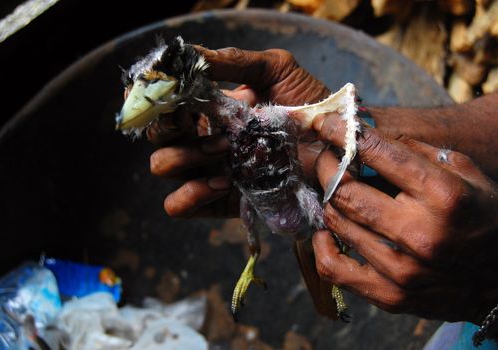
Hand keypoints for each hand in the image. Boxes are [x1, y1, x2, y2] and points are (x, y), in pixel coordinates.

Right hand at [148, 47, 329, 217]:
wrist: (337, 148)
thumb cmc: (310, 106)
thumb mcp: (276, 71)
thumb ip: (234, 62)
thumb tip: (189, 53)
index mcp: (212, 109)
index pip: (168, 104)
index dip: (161, 99)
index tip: (176, 95)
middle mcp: (205, 138)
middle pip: (159, 137)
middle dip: (172, 128)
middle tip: (205, 123)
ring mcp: (211, 171)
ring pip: (163, 167)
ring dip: (184, 157)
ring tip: (223, 151)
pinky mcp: (222, 202)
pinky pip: (180, 206)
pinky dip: (190, 194)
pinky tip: (223, 182)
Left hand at [311, 112, 497, 324]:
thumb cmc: (488, 219)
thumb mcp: (467, 173)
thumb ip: (419, 152)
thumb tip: (367, 135)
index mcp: (443, 195)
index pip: (378, 153)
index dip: (342, 132)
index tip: (326, 123)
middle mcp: (420, 233)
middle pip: (345, 190)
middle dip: (327, 165)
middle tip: (327, 157)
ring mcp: (403, 270)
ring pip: (337, 223)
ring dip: (328, 200)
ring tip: (333, 189)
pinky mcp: (391, 296)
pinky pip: (334, 268)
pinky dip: (322, 246)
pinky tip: (327, 232)